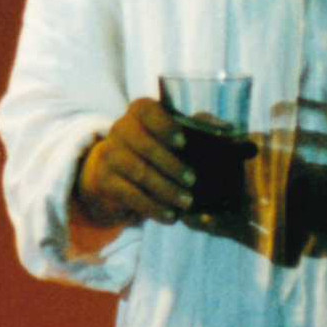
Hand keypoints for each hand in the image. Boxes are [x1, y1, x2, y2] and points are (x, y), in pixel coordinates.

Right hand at [73, 98, 197, 227]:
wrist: (115, 175)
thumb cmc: (157, 150)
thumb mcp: (173, 136)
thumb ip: (196, 128)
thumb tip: (223, 129)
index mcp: (139, 111)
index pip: (147, 110)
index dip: (164, 125)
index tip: (183, 143)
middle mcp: (120, 128)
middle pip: (145, 145)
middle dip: (171, 165)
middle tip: (193, 181)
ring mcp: (108, 154)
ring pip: (139, 172)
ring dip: (166, 190)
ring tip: (186, 202)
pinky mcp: (104, 181)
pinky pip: (130, 194)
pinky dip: (152, 207)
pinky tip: (169, 216)